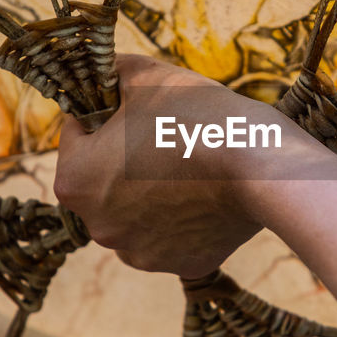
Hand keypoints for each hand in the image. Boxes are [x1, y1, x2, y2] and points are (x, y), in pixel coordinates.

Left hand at [54, 54, 275, 276]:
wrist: (261, 164)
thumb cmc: (196, 116)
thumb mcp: (145, 75)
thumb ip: (110, 72)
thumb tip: (102, 72)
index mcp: (74, 181)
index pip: (76, 135)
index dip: (104, 112)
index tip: (134, 106)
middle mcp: (98, 226)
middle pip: (105, 180)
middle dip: (125, 158)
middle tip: (165, 135)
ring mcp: (140, 251)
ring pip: (137, 212)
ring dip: (153, 192)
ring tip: (189, 166)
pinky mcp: (182, 265)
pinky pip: (175, 236)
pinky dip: (186, 218)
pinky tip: (208, 195)